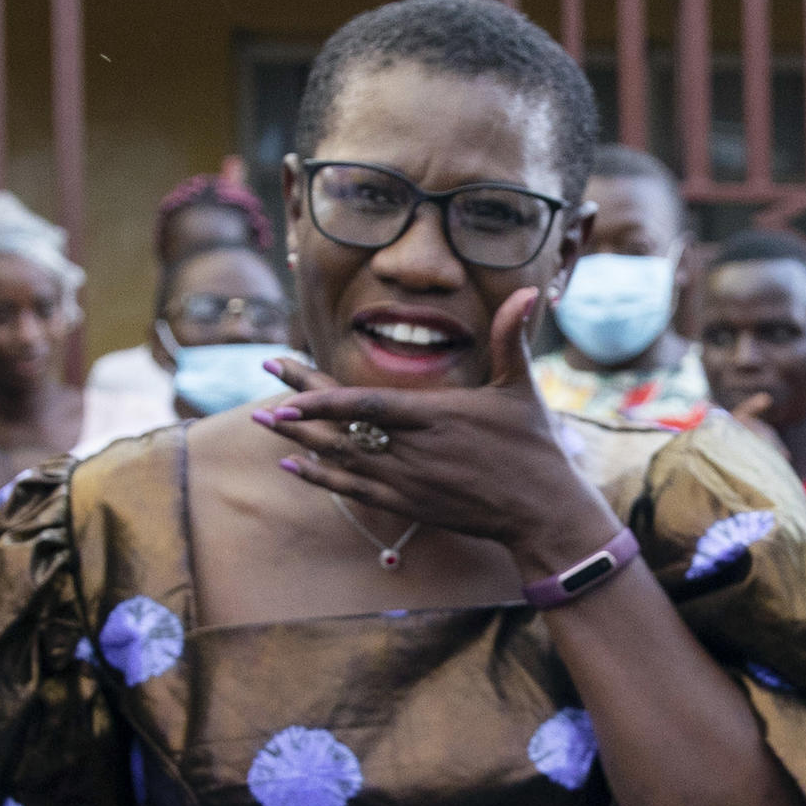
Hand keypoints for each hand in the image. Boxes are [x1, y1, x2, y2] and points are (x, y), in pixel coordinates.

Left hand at [253, 291, 610, 573]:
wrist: (542, 513)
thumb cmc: (534, 447)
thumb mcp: (521, 389)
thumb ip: (510, 338)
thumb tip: (526, 291)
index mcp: (436, 416)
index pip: (364, 404)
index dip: (320, 396)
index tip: (284, 382)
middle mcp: (413, 451)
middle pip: (342, 428)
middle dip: (297, 407)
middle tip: (263, 384)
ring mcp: (408, 482)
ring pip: (340, 460)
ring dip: (298, 441)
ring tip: (263, 422)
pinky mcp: (408, 505)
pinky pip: (353, 491)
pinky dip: (320, 477)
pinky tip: (292, 464)